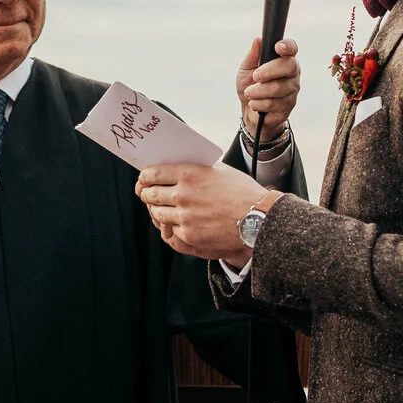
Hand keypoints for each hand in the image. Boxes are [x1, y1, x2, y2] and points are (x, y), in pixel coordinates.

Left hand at [137, 161, 272, 264]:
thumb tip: (177, 166)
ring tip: (162, 209)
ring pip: (157, 214)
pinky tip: (176, 224)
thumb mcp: (219, 170)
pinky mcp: (189, 235)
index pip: (152, 174)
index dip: (144, 177)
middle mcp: (182, 194)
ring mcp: (184, 217)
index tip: (143, 180)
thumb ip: (196, 168)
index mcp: (189, 174)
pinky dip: (170, 227)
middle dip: (147, 194)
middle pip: (150, 194)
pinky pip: (169, 231)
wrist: (259, 219)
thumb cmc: (242, 193)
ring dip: (157, 211)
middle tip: (148, 195)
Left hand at [237, 36, 300, 147]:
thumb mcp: (245, 69)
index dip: (288, 46)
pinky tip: (255, 103)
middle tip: (255, 76)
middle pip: (289, 66)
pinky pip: (274, 103)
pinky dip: (259, 103)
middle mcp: (292, 72)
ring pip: (278, 87)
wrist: (250, 110)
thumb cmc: (250, 85)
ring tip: (249, 93)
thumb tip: (257, 40)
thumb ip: (252, 55)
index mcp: (283, 59)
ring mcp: (292, 89)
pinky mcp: (289, 105)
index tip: (278, 47)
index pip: (292, 48)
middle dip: (268, 71)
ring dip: (258, 91)